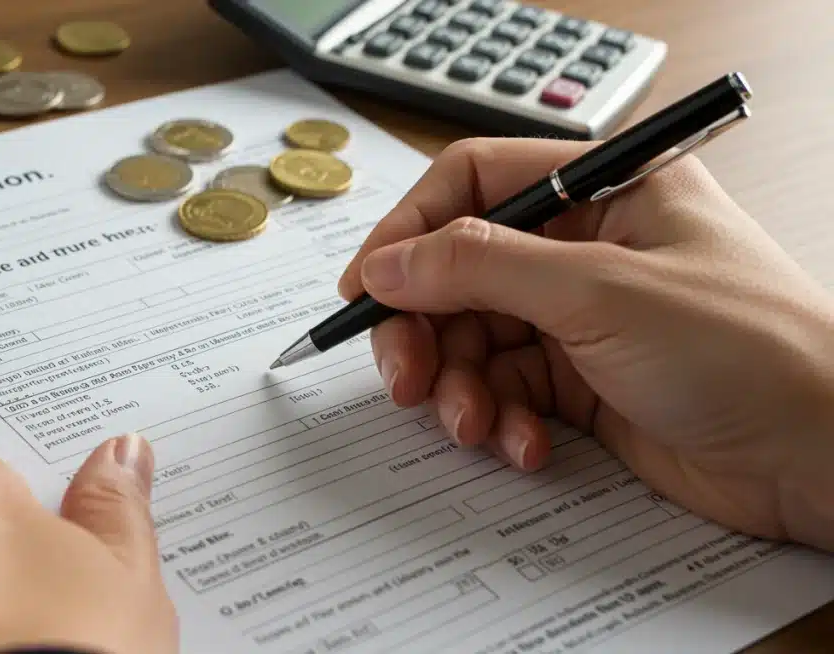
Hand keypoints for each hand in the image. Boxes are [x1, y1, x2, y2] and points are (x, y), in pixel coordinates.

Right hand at [338, 137, 833, 551]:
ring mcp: (582, 320)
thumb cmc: (750, 350)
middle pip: (460, 273)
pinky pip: (508, 393)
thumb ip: (481, 270)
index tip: (367, 288)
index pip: (474, 185)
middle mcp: (585, 251)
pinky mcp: (583, 385)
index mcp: (601, 193)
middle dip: (425, 329)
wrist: (824, 456)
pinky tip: (526, 446)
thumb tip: (389, 262)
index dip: (410, 231)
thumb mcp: (600, 293)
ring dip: (460, 387)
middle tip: (404, 376)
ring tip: (473, 423)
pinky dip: (502, 423)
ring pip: (475, 341)